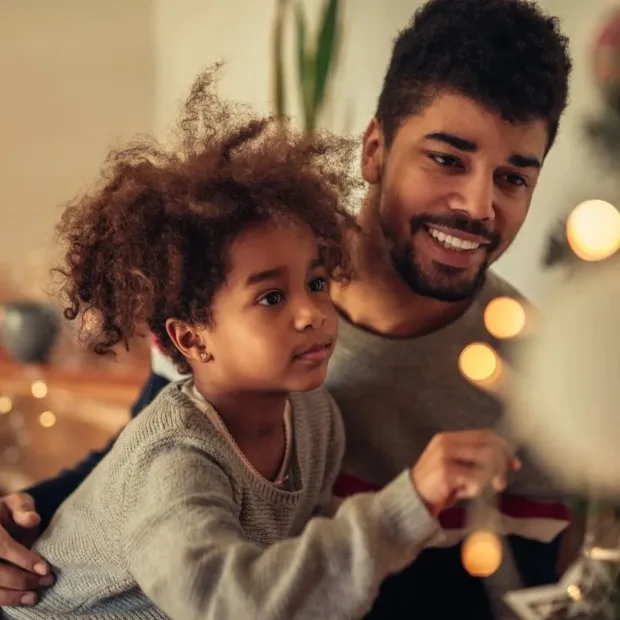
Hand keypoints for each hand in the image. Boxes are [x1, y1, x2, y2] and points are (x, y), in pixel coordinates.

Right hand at [0, 492, 53, 606]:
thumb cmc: (7, 510)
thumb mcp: (15, 502)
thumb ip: (22, 508)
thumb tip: (33, 519)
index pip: (3, 547)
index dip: (24, 559)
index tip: (45, 568)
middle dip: (22, 580)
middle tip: (47, 581)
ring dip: (12, 595)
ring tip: (35, 596)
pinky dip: (5, 599)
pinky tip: (22, 599)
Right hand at [412, 430, 520, 516]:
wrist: (412, 499)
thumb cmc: (438, 486)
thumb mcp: (455, 466)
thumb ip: (475, 459)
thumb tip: (509, 461)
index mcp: (448, 438)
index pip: (485, 435)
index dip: (503, 448)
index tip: (514, 464)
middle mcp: (445, 443)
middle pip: (488, 446)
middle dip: (501, 466)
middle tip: (500, 483)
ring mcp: (444, 456)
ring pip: (485, 461)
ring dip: (486, 480)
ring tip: (473, 489)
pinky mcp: (445, 472)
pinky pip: (475, 480)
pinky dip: (474, 490)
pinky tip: (460, 493)